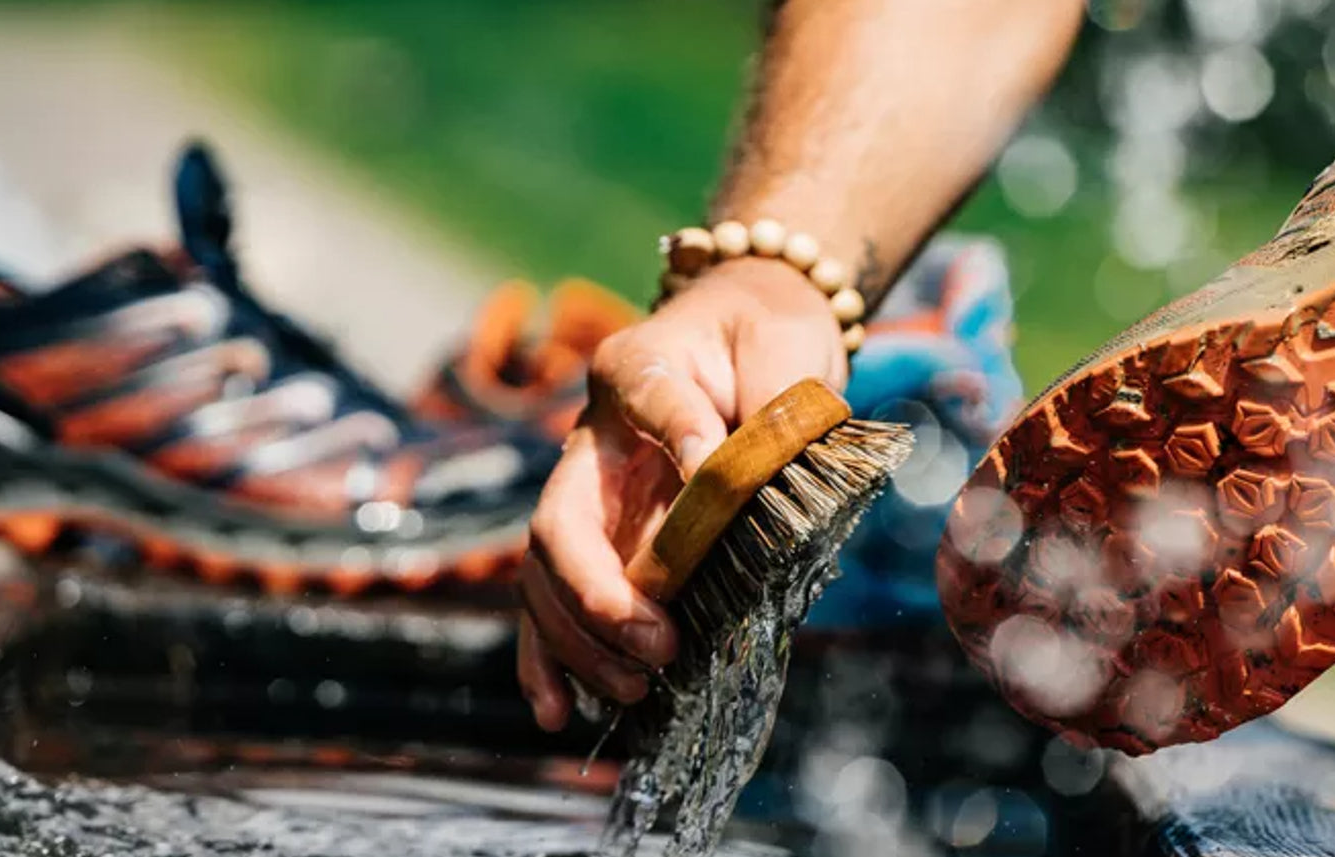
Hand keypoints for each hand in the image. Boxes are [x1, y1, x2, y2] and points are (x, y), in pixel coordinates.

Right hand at [515, 257, 847, 730]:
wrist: (751, 332)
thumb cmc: (768, 337)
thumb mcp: (785, 347)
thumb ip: (772, 399)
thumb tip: (737, 472)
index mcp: (638, 369)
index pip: (649, 399)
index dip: (681, 438)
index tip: (713, 470)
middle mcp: (595, 439)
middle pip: (560, 524)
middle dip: (599, 598)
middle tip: (659, 647)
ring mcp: (591, 493)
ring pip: (548, 578)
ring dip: (580, 642)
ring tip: (633, 689)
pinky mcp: (606, 538)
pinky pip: (558, 602)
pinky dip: (553, 659)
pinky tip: (558, 710)